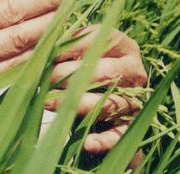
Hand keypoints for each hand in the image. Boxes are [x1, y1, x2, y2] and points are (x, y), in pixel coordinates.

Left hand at [49, 26, 147, 154]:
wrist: (89, 94)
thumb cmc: (75, 63)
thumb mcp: (72, 49)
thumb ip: (63, 42)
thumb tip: (47, 38)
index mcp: (122, 45)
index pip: (99, 42)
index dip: (72, 47)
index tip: (50, 52)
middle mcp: (133, 71)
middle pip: (105, 73)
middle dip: (71, 75)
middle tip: (45, 78)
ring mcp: (134, 98)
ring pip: (109, 103)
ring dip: (77, 104)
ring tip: (48, 103)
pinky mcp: (128, 125)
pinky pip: (119, 135)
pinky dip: (104, 140)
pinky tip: (87, 143)